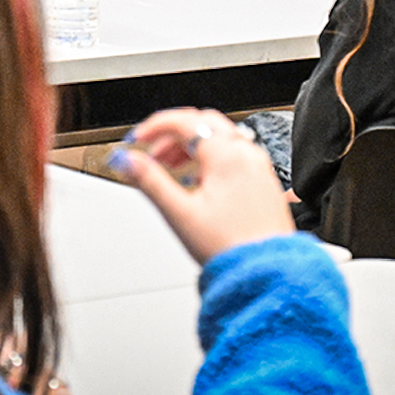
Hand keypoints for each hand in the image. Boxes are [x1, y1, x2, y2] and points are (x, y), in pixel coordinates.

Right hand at [111, 108, 292, 264]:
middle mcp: (246, 154)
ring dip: (190, 146)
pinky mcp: (264, 181)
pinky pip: (233, 155)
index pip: (184, 121)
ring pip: (219, 138)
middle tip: (150, 153)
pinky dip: (209, 158)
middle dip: (172, 134)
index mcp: (226, 155)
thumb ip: (150, 181)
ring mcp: (258, 166)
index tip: (136, 139)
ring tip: (169, 168)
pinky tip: (196, 182)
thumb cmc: (230, 249)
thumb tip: (126, 161)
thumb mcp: (180, 214)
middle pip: (202, 124)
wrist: (268, 273)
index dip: (155, 126)